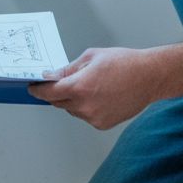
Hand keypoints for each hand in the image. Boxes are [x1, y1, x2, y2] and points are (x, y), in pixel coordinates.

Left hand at [28, 47, 157, 129]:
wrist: (149, 77)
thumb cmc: (124, 63)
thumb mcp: (92, 57)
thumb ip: (68, 69)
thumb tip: (52, 77)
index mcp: (80, 86)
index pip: (48, 93)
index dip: (38, 90)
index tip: (33, 88)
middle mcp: (85, 105)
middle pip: (58, 102)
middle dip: (57, 93)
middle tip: (61, 82)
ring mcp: (94, 117)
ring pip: (72, 110)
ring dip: (73, 100)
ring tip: (91, 86)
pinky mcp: (102, 124)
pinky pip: (85, 116)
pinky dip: (86, 107)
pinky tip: (100, 96)